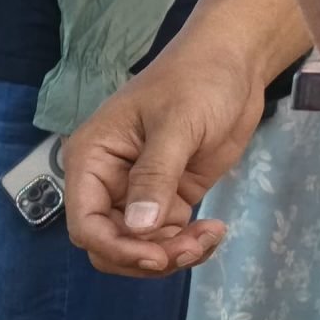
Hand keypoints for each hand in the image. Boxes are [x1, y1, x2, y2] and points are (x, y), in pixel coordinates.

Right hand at [61, 40, 264, 276]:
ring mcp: (137, 192)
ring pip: (137, 246)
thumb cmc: (198, 80)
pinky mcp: (167, 197)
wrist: (233, 63)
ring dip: (171, 253)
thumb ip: (155, 176)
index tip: (158, 257)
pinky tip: (213, 230)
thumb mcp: (177, 125)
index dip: (116, 247)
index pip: (85, 223)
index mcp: (92, 160)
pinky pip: (165, 237)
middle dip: (146, 255)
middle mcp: (106, 182)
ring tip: (210, 235)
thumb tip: (138, 227)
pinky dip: (187, 244)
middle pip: (108, 243)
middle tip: (191, 247)